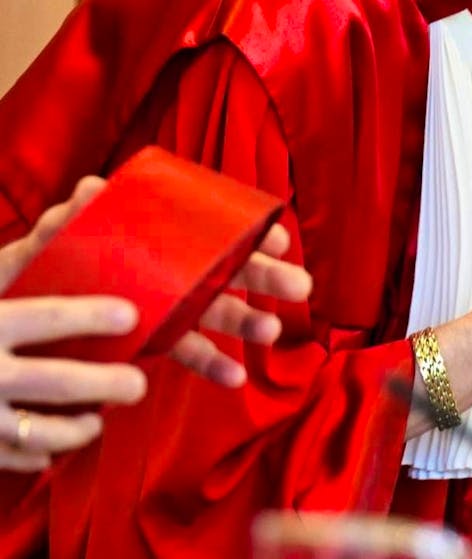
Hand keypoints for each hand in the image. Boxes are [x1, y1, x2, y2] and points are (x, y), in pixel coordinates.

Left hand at [0, 175, 311, 470]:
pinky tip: (233, 378)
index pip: (209, 228)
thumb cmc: (34, 270)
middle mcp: (167, 268)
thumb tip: (95, 187)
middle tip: (299, 290)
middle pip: (226, 270)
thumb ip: (70, 219)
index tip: (278, 243)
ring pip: (216, 311)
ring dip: (246, 322)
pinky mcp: (152, 340)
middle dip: (265, 279)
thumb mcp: (48, 241)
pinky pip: (187, 349)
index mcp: (153, 236)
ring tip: (270, 334)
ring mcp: (163, 305)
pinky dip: (212, 364)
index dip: (247, 234)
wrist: (12, 318)